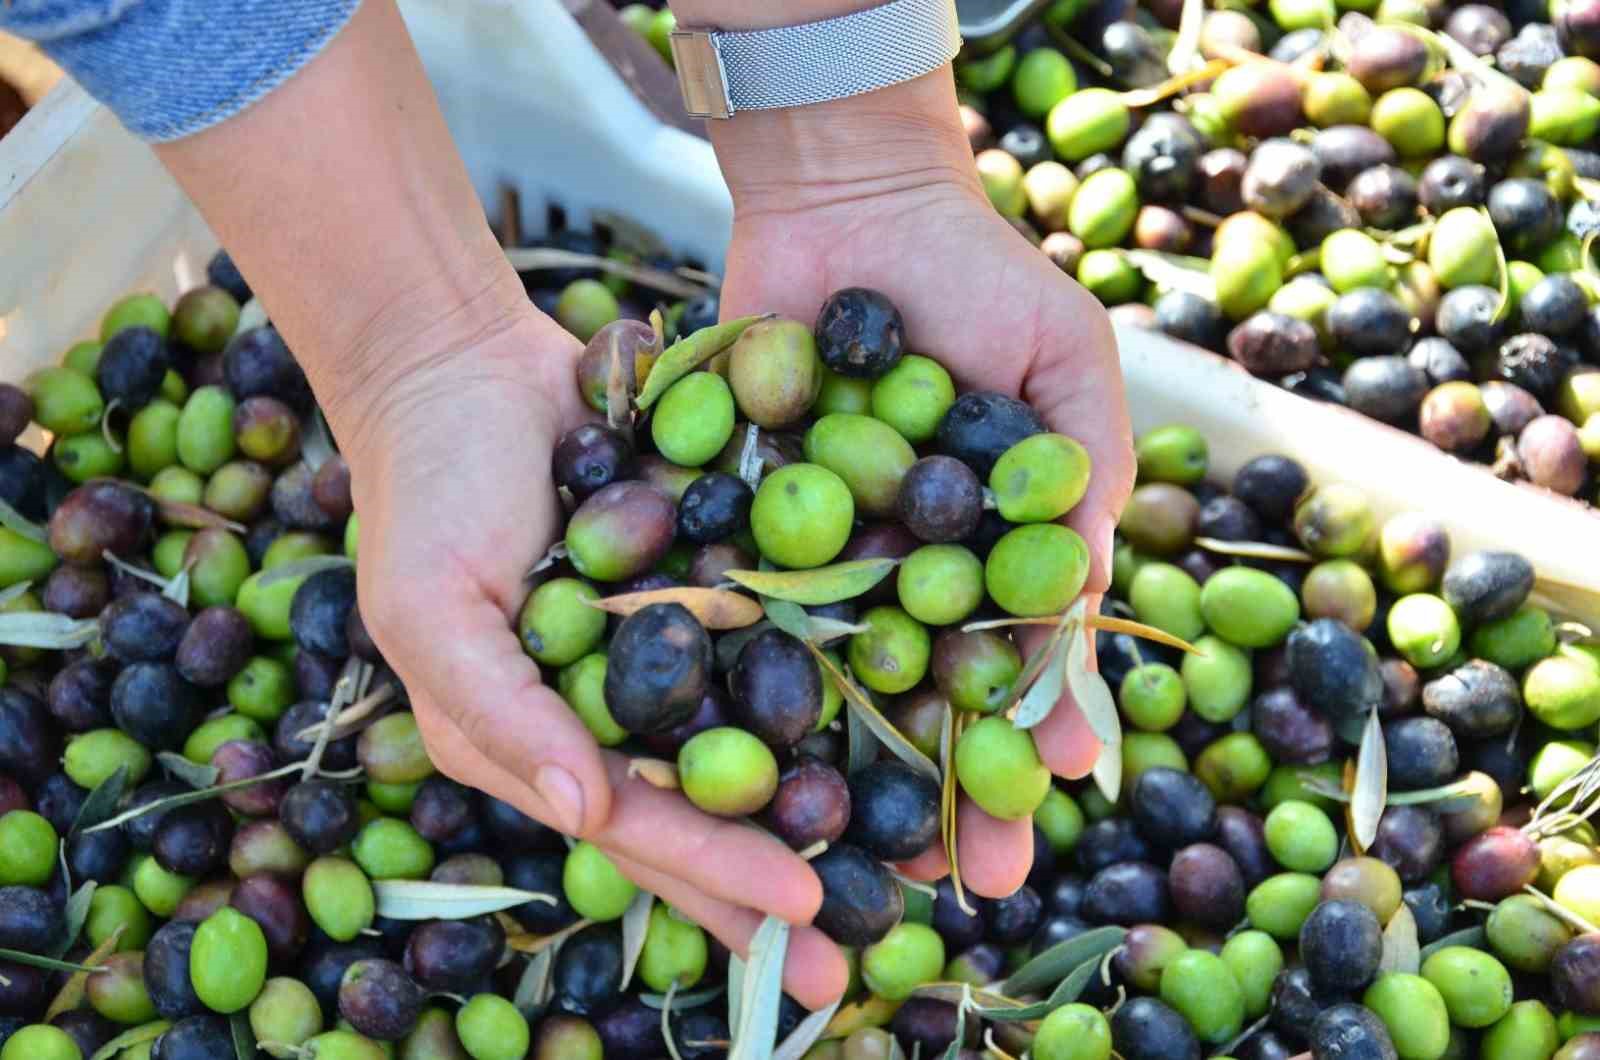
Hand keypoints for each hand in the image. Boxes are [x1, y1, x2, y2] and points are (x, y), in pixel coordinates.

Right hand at [328, 302, 847, 1007]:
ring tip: (904, 863)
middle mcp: (610, 715)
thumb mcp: (432, 610)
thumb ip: (502, 716)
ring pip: (756, 742)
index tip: (802, 909)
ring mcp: (666, 654)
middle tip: (865, 949)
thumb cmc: (427, 495)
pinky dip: (833, 686)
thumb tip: (588, 816)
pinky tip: (901, 720)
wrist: (463, 364)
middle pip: (710, 809)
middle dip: (778, 879)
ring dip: (825, 801)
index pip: (638, 824)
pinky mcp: (709, 589)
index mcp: (537, 743)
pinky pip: (775, 644)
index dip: (716, 873)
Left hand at [711, 74, 1136, 897]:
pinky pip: (736, 610)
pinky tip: (741, 759)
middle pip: (919, 703)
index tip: (1045, 807)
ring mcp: (811, 558)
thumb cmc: (977, 278)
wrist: (848, 201)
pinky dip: (738, 679)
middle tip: (953, 885)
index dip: (1030, 740)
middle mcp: (898, 573)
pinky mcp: (729, 526)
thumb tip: (1092, 612)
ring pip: (825, 686)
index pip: (1013, 670)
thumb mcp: (1064, 367)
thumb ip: (1079, 480)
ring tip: (848, 861)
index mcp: (984, 555)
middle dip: (941, 793)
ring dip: (841, 774)